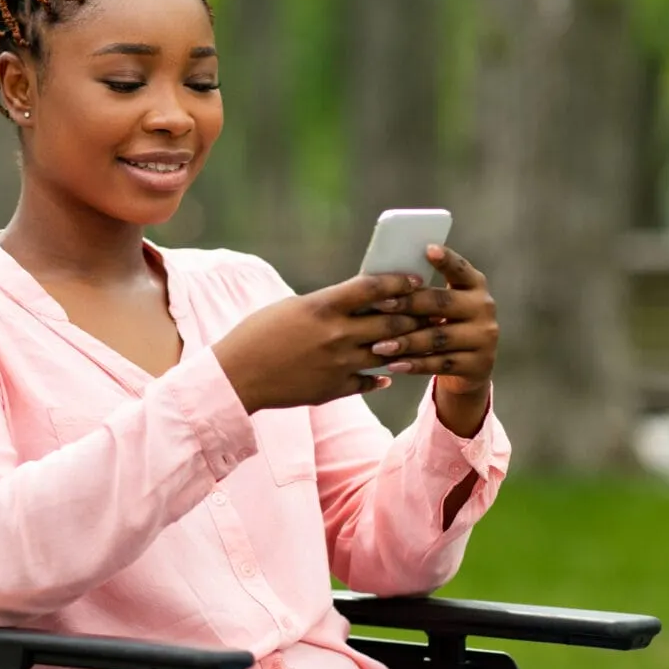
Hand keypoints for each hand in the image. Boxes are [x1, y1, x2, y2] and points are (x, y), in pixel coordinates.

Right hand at [212, 272, 437, 412]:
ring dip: (407, 344)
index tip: (415, 280)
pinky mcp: (335, 388)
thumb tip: (358, 300)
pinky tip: (387, 373)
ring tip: (419, 339)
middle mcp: (336, 334)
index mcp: (323, 306)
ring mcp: (339, 364)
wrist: (237, 377)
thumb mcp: (291, 307)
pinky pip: (371, 381)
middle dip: (416, 314)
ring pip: (388, 351)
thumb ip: (327, 304)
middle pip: (392, 320)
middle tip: (432, 309)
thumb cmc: (256, 334)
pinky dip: (381, 375)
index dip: (400, 282)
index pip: (374, 287)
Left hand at [368, 244, 499, 410]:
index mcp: (475, 285)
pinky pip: (441, 364)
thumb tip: (382, 279)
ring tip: (378, 346)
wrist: (469, 365)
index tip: (427, 249)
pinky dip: (415, 365)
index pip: (460, 269)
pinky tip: (394, 365)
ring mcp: (484, 337)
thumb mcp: (441, 304)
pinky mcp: (480, 364)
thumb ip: (422, 291)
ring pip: (439, 337)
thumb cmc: (443, 324)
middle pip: (443, 303)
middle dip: (408, 304)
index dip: (446, 260)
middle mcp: (484, 307)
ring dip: (406, 341)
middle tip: (379, 305)